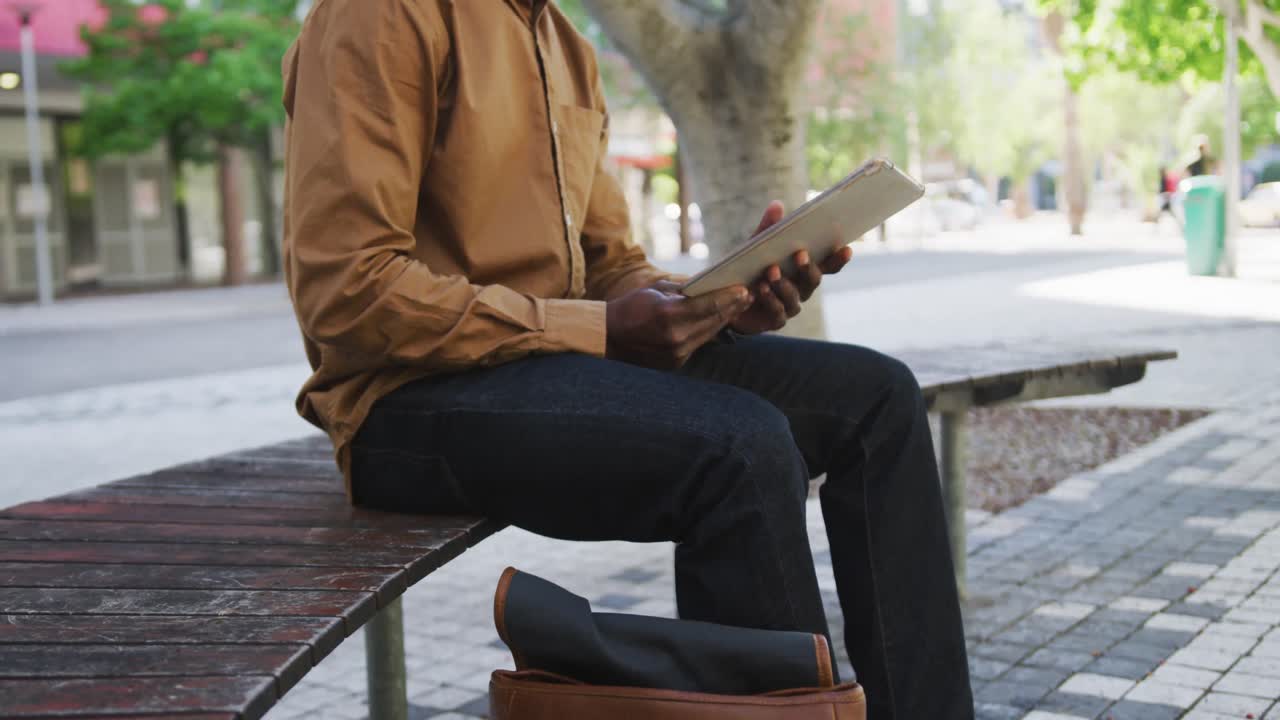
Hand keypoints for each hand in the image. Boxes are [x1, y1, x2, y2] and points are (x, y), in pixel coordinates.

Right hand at [606, 284, 751, 368]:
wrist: (609, 338)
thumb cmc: (631, 307)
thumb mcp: (656, 290)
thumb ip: (684, 289)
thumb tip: (710, 283)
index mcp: (668, 315)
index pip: (708, 304)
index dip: (729, 297)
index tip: (744, 289)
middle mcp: (675, 337)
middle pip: (713, 320)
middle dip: (732, 307)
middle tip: (748, 295)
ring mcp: (676, 353)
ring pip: (709, 333)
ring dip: (725, 319)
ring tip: (739, 306)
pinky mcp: (676, 363)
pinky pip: (699, 343)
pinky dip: (709, 331)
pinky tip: (719, 320)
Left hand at [730, 201, 853, 334]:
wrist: (730, 298)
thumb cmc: (751, 268)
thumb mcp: (757, 245)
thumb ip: (768, 228)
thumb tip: (777, 205)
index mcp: (803, 269)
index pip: (827, 265)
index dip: (838, 259)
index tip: (846, 248)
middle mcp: (801, 288)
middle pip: (814, 280)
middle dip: (808, 267)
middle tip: (800, 254)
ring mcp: (790, 306)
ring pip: (795, 296)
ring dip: (785, 284)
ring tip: (771, 271)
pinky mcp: (775, 320)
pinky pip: (778, 312)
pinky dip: (771, 300)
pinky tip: (761, 289)